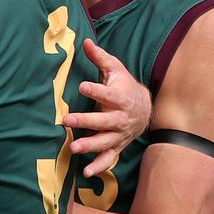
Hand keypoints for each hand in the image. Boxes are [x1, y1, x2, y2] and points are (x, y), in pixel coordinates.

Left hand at [65, 39, 151, 176]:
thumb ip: (99, 57)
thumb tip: (84, 41)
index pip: (108, 94)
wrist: (145, 108)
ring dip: (90, 146)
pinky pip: (109, 158)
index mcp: (120, 97)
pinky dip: (99, 166)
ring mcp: (119, 134)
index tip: (82, 86)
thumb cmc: (125, 86)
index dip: (95, 90)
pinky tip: (86, 173)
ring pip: (105, 142)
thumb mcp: (115, 69)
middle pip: (103, 121)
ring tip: (73, 148)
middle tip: (67, 120)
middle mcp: (121, 118)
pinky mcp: (117, 146)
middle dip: (85, 121)